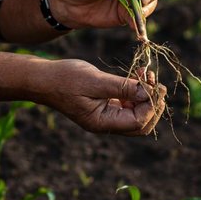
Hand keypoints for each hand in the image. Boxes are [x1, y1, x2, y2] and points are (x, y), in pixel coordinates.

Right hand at [36, 59, 165, 134]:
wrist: (42, 79)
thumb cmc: (65, 79)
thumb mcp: (95, 81)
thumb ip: (122, 88)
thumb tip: (148, 93)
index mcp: (102, 123)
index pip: (138, 122)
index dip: (151, 106)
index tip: (155, 86)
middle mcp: (105, 123)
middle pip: (141, 124)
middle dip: (153, 105)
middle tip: (158, 85)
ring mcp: (105, 116)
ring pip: (136, 114)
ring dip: (145, 97)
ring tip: (147, 75)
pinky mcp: (104, 105)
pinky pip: (127, 104)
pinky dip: (135, 92)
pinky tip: (137, 77)